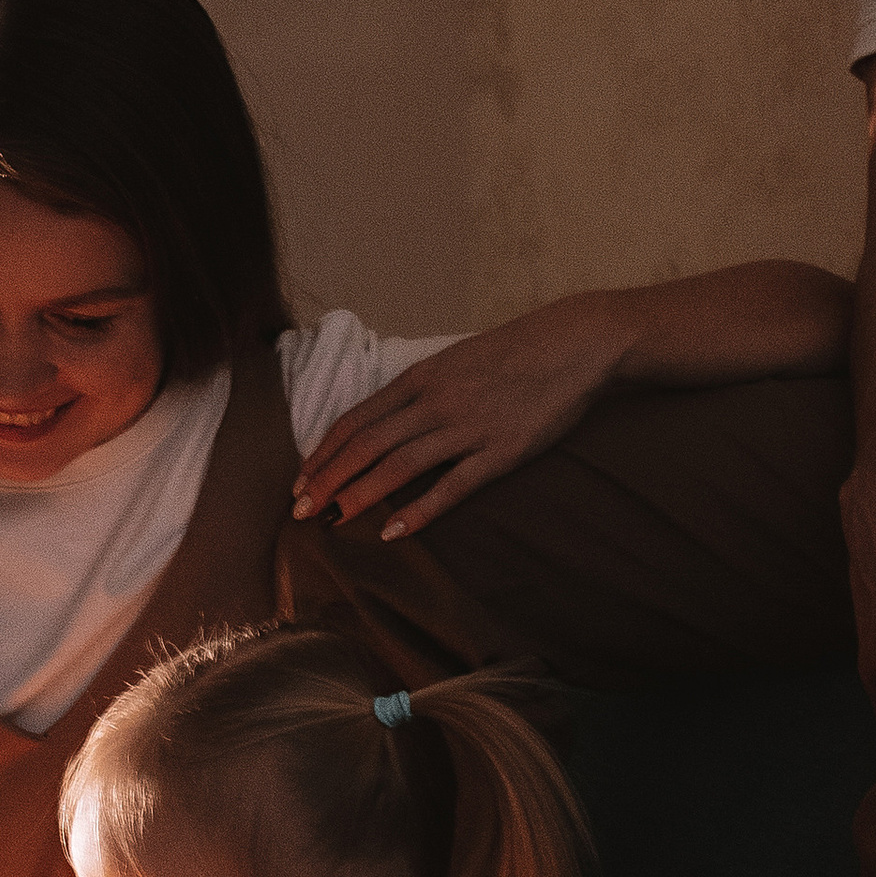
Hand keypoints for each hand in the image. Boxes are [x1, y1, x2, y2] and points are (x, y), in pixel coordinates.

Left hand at [291, 298, 635, 538]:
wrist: (575, 343)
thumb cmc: (516, 352)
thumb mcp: (456, 361)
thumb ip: (420, 390)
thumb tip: (385, 421)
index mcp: (420, 377)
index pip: (356, 420)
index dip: (324, 453)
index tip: (301, 479)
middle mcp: (434, 402)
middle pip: (366, 446)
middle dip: (328, 479)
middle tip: (300, 509)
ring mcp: (467, 428)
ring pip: (397, 466)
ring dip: (359, 495)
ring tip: (331, 520)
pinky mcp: (499, 452)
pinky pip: (450, 487)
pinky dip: (418, 511)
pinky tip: (392, 532)